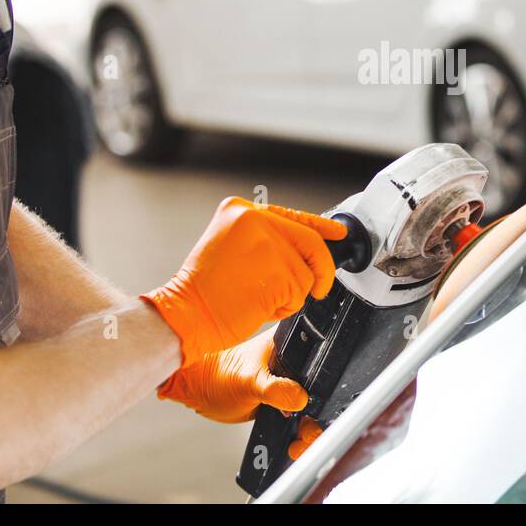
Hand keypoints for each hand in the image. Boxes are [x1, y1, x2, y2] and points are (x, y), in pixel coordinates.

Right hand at [142, 197, 346, 367]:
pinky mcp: (276, 273)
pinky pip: (300, 293)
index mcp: (241, 211)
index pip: (293, 216)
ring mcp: (267, 246)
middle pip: (311, 242)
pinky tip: (259, 305)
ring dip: (292, 293)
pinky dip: (285, 307)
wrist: (186, 314)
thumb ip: (266, 238)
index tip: (339, 233)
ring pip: (307, 273)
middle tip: (319, 287)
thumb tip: (306, 245)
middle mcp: (255, 221)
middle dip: (321, 269)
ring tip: (259, 295)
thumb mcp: (231, 245)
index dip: (321, 227)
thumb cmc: (205, 289)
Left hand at [160, 332, 320, 459]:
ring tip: (299, 441)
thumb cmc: (216, 375)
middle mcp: (293, 361)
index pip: (322, 362)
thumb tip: (301, 398)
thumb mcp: (248, 381)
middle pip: (322, 389)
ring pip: (313, 406)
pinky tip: (293, 442)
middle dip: (319, 416)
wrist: (199, 391)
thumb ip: (274, 389)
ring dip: (310, 428)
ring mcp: (288, 380)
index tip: (318, 409)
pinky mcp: (282, 397)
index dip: (327, 386)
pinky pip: (300, 416)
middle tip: (307, 431)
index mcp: (290, 344)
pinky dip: (300, 431)